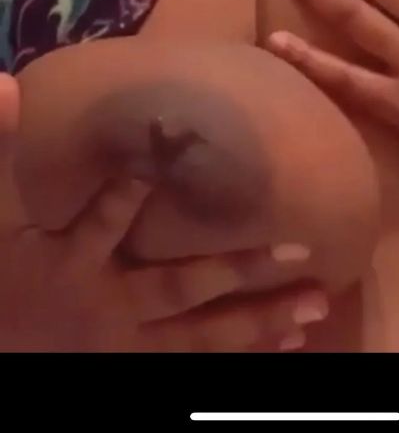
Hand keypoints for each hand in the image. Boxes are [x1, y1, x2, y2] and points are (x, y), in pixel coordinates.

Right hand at [0, 75, 327, 350]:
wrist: (6, 346)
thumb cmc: (9, 278)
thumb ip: (5, 151)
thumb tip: (5, 82)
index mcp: (75, 265)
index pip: (102, 225)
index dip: (129, 197)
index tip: (167, 159)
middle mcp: (112, 310)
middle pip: (180, 290)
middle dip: (237, 269)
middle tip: (298, 246)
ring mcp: (133, 347)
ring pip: (205, 336)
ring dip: (262, 319)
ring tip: (318, 300)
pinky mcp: (146, 365)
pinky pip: (202, 361)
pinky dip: (249, 350)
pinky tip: (294, 339)